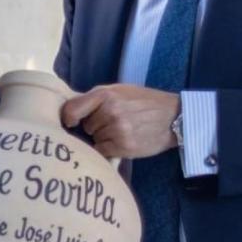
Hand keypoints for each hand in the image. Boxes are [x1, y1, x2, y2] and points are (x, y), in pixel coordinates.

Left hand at [61, 84, 179, 159]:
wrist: (173, 116)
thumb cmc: (143, 101)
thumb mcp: (119, 90)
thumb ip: (96, 98)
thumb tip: (69, 109)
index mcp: (105, 94)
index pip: (72, 109)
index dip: (68, 117)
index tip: (71, 122)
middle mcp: (110, 111)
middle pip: (86, 126)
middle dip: (95, 126)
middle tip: (113, 121)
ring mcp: (117, 130)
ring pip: (95, 139)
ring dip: (103, 138)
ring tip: (122, 130)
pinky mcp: (124, 147)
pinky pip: (103, 151)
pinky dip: (108, 149)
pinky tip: (122, 141)